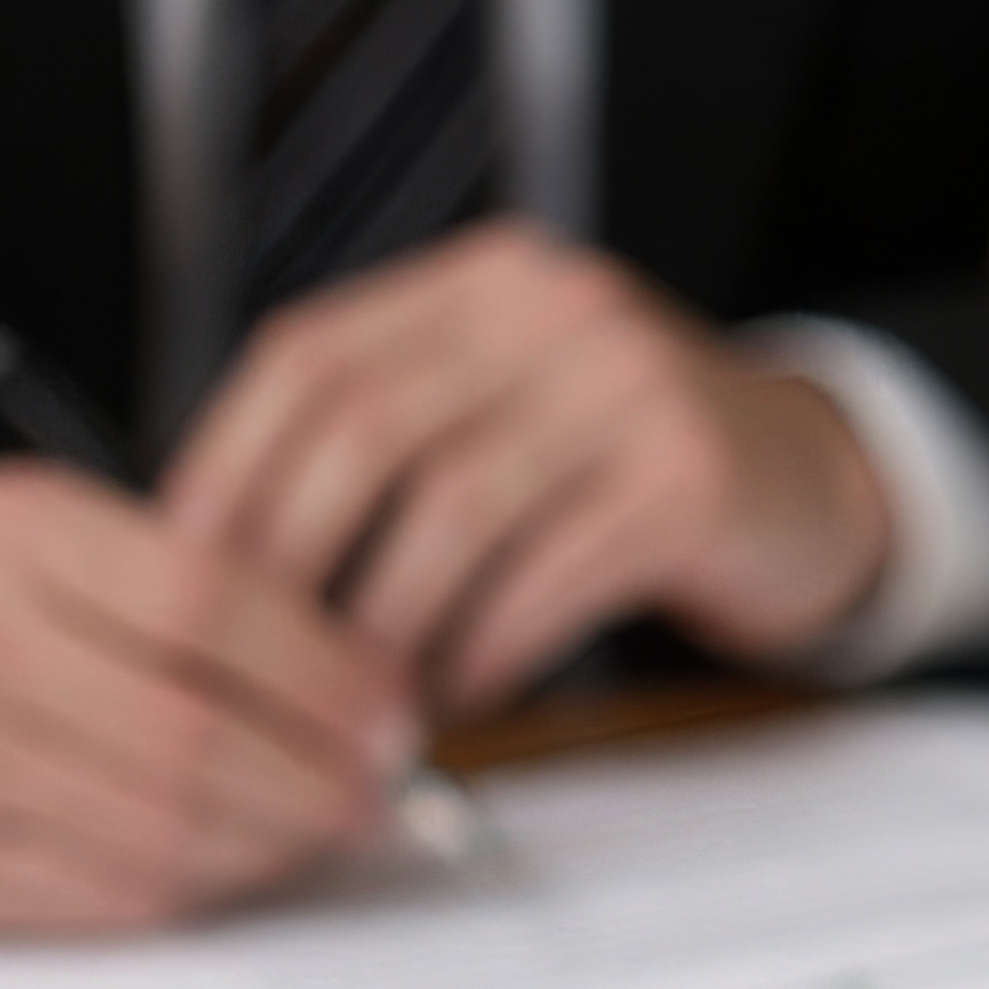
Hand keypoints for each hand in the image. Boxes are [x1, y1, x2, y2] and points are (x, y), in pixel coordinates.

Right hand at [0, 460, 413, 928]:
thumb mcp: (68, 543)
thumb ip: (203, 587)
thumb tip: (374, 693)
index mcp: (14, 529)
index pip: (209, 600)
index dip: (326, 671)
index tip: (397, 709)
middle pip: (190, 733)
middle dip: (317, 776)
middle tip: (385, 790)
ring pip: (159, 828)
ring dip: (275, 842)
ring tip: (327, 827)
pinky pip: (110, 892)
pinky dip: (202, 883)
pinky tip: (242, 858)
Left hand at [161, 224, 892, 717]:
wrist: (812, 486)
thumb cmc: (614, 473)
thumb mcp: (499, 412)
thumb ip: (382, 446)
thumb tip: (210, 563)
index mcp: (478, 281)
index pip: (309, 353)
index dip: (228, 469)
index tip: (177, 581)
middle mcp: (551, 307)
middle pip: (369, 427)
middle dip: (294, 566)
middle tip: (259, 671)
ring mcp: (630, 381)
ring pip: (454, 507)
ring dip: (392, 628)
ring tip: (366, 707)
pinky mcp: (689, 474)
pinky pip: (550, 572)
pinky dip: (488, 648)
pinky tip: (465, 695)